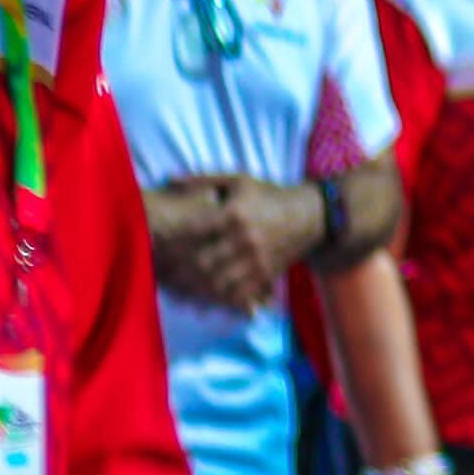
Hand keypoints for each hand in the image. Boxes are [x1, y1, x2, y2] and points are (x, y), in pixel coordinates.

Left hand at [146, 177, 302, 312]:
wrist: (311, 216)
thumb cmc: (270, 194)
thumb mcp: (239, 180)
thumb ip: (202, 180)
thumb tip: (169, 179)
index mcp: (234, 213)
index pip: (193, 231)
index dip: (173, 238)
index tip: (162, 239)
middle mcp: (245, 239)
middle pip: (202, 262)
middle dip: (182, 265)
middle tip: (167, 266)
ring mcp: (256, 260)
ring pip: (217, 282)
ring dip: (198, 284)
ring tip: (182, 281)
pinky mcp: (265, 275)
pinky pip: (237, 293)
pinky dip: (219, 295)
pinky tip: (208, 290)